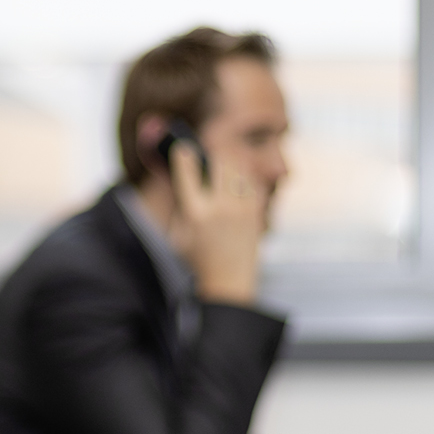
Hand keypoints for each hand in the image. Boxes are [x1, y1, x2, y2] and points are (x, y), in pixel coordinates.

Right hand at [168, 141, 263, 303]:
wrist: (229, 284)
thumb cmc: (198, 261)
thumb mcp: (178, 235)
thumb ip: (180, 204)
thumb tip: (182, 174)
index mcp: (196, 214)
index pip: (188, 173)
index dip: (183, 156)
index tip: (182, 148)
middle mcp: (221, 209)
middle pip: (219, 162)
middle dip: (212, 152)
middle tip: (207, 153)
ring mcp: (242, 210)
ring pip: (239, 167)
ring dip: (230, 160)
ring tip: (222, 163)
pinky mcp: (256, 213)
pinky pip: (253, 181)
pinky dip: (245, 175)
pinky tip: (236, 180)